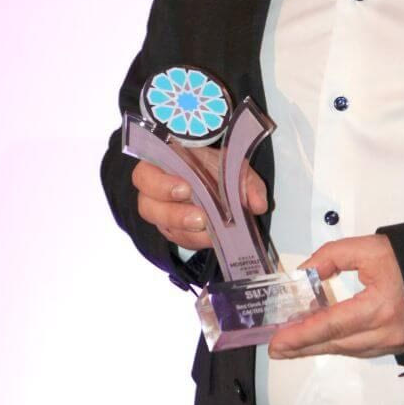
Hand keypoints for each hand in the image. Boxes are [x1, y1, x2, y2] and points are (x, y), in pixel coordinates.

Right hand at [131, 150, 266, 253]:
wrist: (214, 178)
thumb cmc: (214, 166)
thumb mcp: (232, 166)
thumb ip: (246, 182)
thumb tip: (258, 204)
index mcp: (159, 165)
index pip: (145, 176)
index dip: (161, 185)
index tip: (186, 189)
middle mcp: (153, 191)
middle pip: (148, 207)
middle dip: (174, 214)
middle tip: (200, 217)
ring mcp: (161, 213)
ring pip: (162, 226)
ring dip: (186, 230)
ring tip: (209, 230)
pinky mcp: (172, 229)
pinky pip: (178, 239)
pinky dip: (196, 240)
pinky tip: (212, 237)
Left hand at [268, 234, 403, 359]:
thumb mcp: (368, 248)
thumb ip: (331, 257)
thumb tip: (303, 275)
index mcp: (380, 307)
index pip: (331, 325)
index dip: (301, 335)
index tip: (278, 341)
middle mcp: (388, 332)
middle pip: (337, 344)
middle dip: (303, 347)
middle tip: (277, 348)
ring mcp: (395, 343)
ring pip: (349, 350)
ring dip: (320, 347)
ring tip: (294, 344)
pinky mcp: (399, 345)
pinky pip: (362, 349)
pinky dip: (340, 345)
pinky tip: (325, 339)